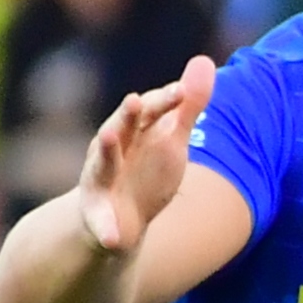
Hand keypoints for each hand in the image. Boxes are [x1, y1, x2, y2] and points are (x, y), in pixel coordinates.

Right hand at [79, 54, 213, 254]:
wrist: (118, 220)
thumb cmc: (145, 169)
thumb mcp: (169, 138)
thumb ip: (186, 105)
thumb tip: (204, 61)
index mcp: (133, 134)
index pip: (149, 112)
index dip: (163, 101)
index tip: (180, 91)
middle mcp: (113, 152)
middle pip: (121, 129)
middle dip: (126, 116)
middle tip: (136, 100)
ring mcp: (102, 182)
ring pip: (101, 165)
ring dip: (105, 152)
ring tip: (108, 137)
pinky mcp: (98, 218)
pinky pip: (101, 226)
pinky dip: (106, 231)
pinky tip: (112, 240)